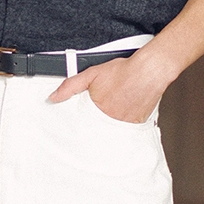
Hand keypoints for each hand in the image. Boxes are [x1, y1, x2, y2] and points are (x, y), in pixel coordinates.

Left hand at [47, 45, 173, 121]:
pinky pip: (126, 130)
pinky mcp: (136, 124)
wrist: (149, 72)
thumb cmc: (124, 72)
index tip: (78, 127)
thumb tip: (54, 97)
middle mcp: (110, 120)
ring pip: (111, 131)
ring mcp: (124, 124)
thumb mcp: (91, 75)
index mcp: (96, 111)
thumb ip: (71, 86)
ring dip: (108, 126)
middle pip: (97, 130)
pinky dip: (123, 125)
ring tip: (111, 114)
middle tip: (96, 120)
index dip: (80, 127)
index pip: (82, 126)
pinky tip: (123, 114)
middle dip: (94, 126)